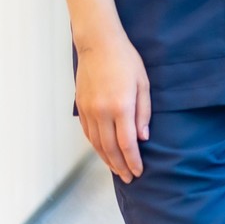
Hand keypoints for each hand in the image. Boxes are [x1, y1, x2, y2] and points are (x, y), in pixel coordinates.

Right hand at [74, 29, 149, 182]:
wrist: (99, 45)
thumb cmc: (126, 61)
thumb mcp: (143, 84)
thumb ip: (144, 112)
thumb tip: (143, 138)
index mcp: (121, 107)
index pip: (126, 143)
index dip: (133, 160)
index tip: (139, 172)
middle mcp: (102, 113)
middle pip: (110, 148)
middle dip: (120, 166)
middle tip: (129, 178)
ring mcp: (88, 111)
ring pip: (96, 144)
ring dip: (106, 160)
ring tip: (117, 171)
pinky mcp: (80, 108)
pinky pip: (88, 134)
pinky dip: (96, 147)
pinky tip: (103, 153)